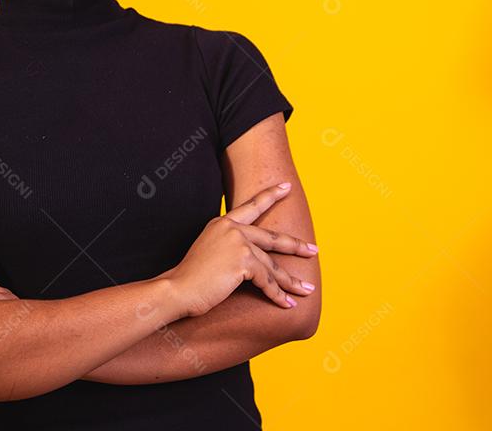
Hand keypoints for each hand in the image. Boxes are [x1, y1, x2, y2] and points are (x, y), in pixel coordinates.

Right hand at [160, 182, 318, 317]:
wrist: (177, 289)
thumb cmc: (190, 278)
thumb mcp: (210, 253)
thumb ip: (229, 248)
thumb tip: (251, 260)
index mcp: (223, 224)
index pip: (251, 206)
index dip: (271, 196)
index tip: (286, 187)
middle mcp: (233, 229)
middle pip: (273, 238)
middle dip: (296, 246)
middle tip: (313, 249)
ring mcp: (239, 243)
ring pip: (273, 266)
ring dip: (291, 282)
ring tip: (307, 290)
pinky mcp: (243, 262)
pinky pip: (267, 281)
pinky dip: (278, 295)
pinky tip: (288, 304)